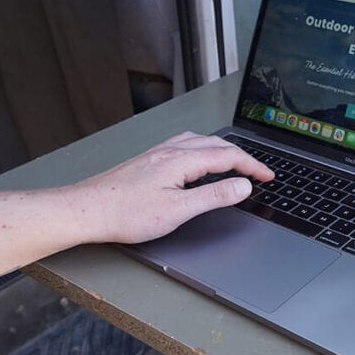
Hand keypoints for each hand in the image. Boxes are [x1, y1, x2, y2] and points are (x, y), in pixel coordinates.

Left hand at [69, 132, 273, 243]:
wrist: (87, 210)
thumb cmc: (124, 213)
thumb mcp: (178, 210)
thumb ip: (213, 196)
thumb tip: (242, 186)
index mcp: (181, 160)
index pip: (228, 156)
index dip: (252, 165)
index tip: (267, 176)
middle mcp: (169, 151)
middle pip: (215, 144)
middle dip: (241, 156)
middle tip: (257, 171)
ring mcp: (156, 154)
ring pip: (198, 142)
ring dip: (221, 150)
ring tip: (233, 162)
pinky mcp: (147, 161)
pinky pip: (183, 146)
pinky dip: (201, 150)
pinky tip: (196, 161)